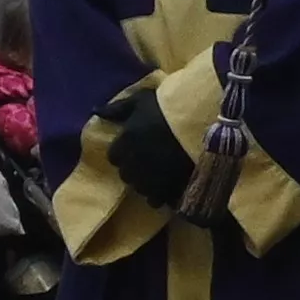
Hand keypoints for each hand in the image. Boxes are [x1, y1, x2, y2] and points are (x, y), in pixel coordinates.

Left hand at [98, 77, 194, 209]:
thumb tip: (95, 111)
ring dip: (148, 183)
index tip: (136, 147)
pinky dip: (163, 195)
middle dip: (134, 169)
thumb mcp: (141, 99)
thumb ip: (117, 108)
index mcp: (124, 143)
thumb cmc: (170, 105)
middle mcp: (133, 164)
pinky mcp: (170, 189)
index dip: (124, 152)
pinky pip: (159, 200)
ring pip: (141, 189)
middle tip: (149, 160)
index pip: (113, 156)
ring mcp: (152, 179)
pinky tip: (171, 186)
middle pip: (126, 174)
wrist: (204, 119)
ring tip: (161, 174)